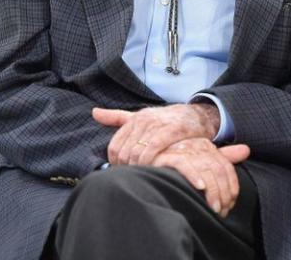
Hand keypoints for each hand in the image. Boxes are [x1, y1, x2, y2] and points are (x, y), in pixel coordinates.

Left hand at [93, 104, 220, 165]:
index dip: (116, 164)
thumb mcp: (140, 116)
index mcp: (134, 119)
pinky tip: (154, 169)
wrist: (196, 116)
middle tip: (135, 177)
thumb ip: (116, 117)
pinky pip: (152, 150)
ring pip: (136, 153)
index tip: (124, 172)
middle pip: (124, 153)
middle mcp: (143, 121)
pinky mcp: (171, 131)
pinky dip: (149, 162)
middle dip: (127, 168)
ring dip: (138, 168)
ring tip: (144, 176)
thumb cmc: (165, 120)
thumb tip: (93, 113)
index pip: (114, 147)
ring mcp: (157, 125)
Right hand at [152, 137, 249, 217]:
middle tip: (221, 211)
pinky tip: (199, 187)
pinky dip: (193, 175)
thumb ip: (223, 158)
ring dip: (212, 190)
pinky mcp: (165, 156)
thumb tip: (247, 149)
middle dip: (223, 193)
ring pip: (204, 168)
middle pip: (218, 169)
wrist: (146, 164)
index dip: (231, 187)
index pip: (226, 166)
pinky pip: (183, 164)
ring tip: (213, 207)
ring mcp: (181, 150)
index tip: (230, 205)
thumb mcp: (202, 162)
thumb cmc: (176, 166)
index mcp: (206, 147)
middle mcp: (195, 146)